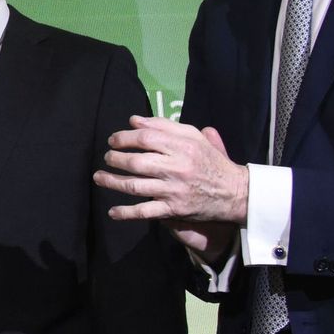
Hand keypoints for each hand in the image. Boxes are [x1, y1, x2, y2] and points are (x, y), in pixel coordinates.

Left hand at [94, 117, 248, 226]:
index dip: (124, 138)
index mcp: (182, 146)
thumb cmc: (211, 160)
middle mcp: (176, 167)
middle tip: (107, 157)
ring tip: (99, 177)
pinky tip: (112, 211)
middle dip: (115, 159)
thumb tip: (134, 120)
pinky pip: (145, 212)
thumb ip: (164, 126)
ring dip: (113, 182)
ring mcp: (173, 190)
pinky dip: (126, 213)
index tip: (113, 140)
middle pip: (136, 162)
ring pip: (135, 186)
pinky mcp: (173, 209)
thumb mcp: (193, 137)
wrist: (233, 192)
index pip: (146, 138)